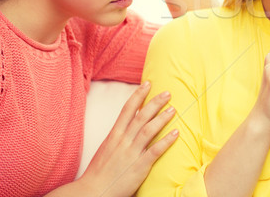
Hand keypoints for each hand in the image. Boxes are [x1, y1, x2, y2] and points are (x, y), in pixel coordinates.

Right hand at [78, 81, 177, 196]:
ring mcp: (131, 153)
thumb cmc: (100, 171)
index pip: (127, 109)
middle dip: (155, 102)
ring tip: (173, 109)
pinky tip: (176, 133)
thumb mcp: (107, 148)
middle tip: (168, 93)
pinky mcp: (139, 166)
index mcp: (114, 135)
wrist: (93, 191)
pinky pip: (155, 150)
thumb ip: (119, 136)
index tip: (148, 83)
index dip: (138, 95)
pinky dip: (166, 141)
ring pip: (149, 130)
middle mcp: (123, 141)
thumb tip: (129, 124)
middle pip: (141, 116)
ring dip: (162, 118)